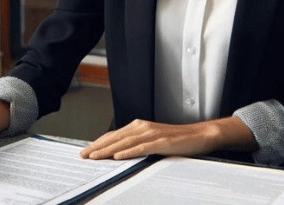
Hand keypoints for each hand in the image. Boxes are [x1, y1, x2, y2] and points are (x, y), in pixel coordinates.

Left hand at [79, 116, 256, 160]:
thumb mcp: (153, 140)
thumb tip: (119, 152)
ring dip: (107, 149)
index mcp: (139, 126)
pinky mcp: (161, 142)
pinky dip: (128, 151)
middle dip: (97, 147)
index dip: (98, 142)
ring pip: (124, 142)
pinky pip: (141, 147)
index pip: (114, 135)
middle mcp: (143, 127)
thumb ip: (137, 143)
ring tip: (95, 156)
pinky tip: (118, 156)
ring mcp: (152, 133)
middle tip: (83, 155)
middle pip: (115, 137)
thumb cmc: (177, 140)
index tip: (86, 150)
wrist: (200, 135)